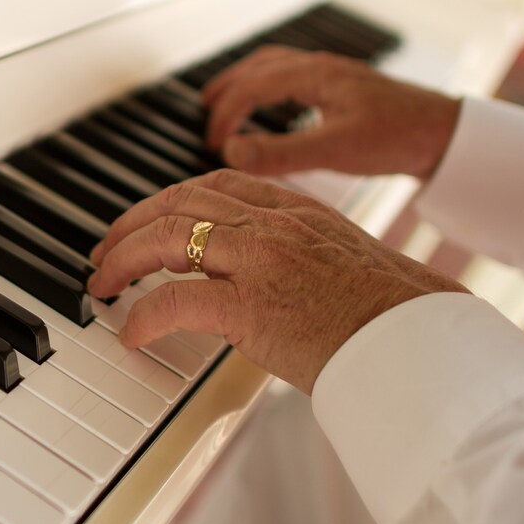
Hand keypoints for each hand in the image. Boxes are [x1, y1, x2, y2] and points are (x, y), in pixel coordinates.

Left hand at [87, 170, 465, 391]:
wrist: (420, 341)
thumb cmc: (391, 315)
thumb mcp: (343, 260)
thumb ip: (300, 255)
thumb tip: (270, 279)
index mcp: (295, 209)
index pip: (214, 183)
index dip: (165, 199)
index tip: (144, 220)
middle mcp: (273, 224)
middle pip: (178, 204)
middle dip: (130, 226)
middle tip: (105, 253)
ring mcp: (261, 261)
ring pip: (167, 240)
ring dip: (123, 262)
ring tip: (103, 285)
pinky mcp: (251, 307)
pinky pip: (175, 301)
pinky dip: (144, 316)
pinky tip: (133, 333)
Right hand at [201, 46, 461, 177]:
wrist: (447, 134)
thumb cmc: (399, 137)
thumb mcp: (335, 150)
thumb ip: (280, 153)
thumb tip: (231, 152)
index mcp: (313, 74)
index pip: (250, 86)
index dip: (224, 115)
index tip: (213, 145)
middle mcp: (320, 68)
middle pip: (258, 67)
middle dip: (227, 89)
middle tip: (206, 115)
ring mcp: (334, 76)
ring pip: (276, 67)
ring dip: (247, 83)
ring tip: (227, 104)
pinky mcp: (346, 89)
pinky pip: (295, 78)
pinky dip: (272, 89)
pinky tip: (277, 111)